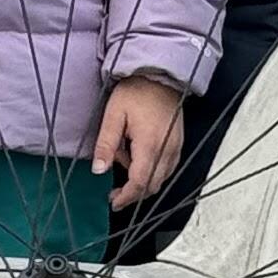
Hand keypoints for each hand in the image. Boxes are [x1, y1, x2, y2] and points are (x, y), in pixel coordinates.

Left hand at [95, 73, 185, 209]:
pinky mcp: (178, 145)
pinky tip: (138, 158)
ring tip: (123, 161)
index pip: (140, 182)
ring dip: (142, 182)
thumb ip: (106, 144)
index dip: (126, 196)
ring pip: (161, 179)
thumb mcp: (114, 115)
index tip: (114, 201)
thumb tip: (99, 169)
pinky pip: (167, 169)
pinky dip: (152, 172)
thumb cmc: (137, 91)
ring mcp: (176, 148)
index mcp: (150, 144)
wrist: (160, 76)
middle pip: (152, 186)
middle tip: (115, 193)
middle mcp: (167, 150)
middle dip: (133, 194)